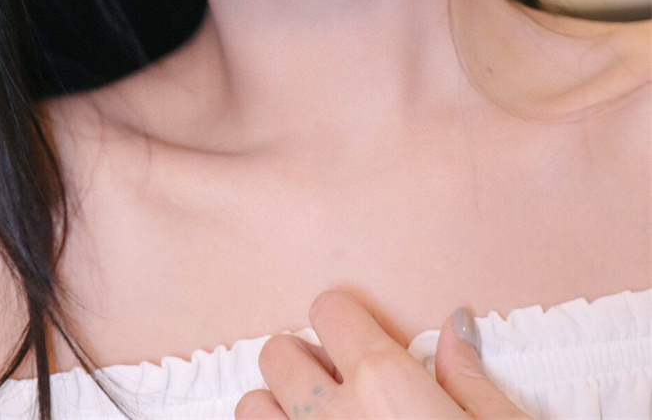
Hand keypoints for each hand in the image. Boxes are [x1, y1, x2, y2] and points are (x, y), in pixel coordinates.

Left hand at [235, 290, 529, 418]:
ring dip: (277, 412)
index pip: (329, 310)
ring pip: (251, 409)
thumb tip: (454, 327)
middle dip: (302, 362)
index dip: (344, 320)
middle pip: (277, 354)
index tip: (357, 339)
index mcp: (387, 385)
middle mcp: (333, 418)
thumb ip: (468, 378)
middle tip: (335, 387)